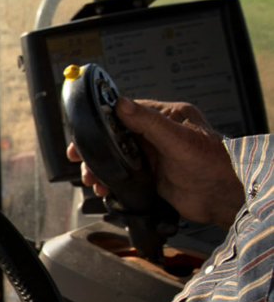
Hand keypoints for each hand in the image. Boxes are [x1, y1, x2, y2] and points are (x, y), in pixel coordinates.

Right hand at [67, 98, 243, 227]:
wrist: (223, 198)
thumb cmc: (213, 163)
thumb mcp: (178, 139)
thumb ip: (149, 122)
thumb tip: (122, 103)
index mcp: (168, 117)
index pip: (129, 111)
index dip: (104, 119)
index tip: (86, 128)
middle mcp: (159, 135)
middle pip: (117, 136)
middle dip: (96, 147)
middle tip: (78, 155)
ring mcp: (154, 156)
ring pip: (117, 157)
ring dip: (101, 167)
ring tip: (91, 177)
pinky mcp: (151, 176)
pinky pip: (123, 175)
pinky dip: (110, 181)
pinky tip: (104, 188)